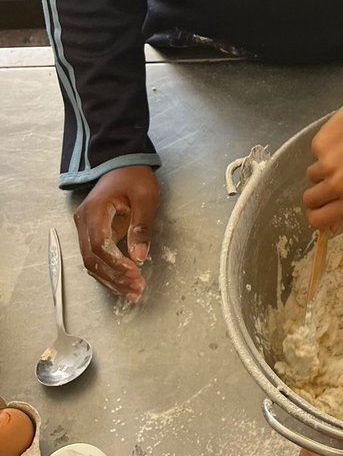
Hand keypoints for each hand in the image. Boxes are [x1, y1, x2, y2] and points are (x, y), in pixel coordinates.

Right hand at [73, 165, 158, 301]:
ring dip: (111, 279)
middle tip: (137, 289)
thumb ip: (141, 226)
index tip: (135, 273)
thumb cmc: (135, 177)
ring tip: (133, 292)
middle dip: (114, 277)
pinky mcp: (90, 233)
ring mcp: (84, 228)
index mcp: (95, 211)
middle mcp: (83, 222)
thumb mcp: (145, 197)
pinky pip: (95, 257)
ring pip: (91, 262)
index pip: (99, 245)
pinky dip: (108, 272)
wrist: (122, 163)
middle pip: (91, 259)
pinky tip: (124, 282)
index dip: (115, 263)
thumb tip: (139, 257)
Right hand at [304, 63, 342, 229]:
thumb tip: (332, 226)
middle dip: (316, 192)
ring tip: (342, 153)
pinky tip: (342, 138)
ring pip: (310, 175)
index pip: (318, 220)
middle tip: (329, 179)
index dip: (316, 215)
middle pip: (309, 200)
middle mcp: (339, 187)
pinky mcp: (318, 146)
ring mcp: (326, 166)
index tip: (319, 208)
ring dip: (321, 168)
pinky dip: (324, 149)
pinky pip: (314, 154)